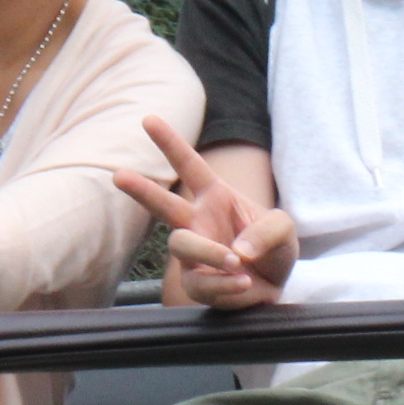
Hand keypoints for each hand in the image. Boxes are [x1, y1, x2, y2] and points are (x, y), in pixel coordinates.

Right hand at [117, 114, 295, 308]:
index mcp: (215, 196)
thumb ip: (266, 232)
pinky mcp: (196, 284)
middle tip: (119, 175)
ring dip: (209, 253)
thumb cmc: (273, 248)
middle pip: (163, 205)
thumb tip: (237, 252)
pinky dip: (226, 285)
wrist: (275, 284)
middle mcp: (197, 221)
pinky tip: (244, 283)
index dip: (170, 143)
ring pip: (182, 246)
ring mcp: (193, 254)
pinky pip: (201, 284)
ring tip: (235, 261)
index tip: (148, 119)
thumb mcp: (283, 229)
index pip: (189, 166)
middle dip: (142, 189)